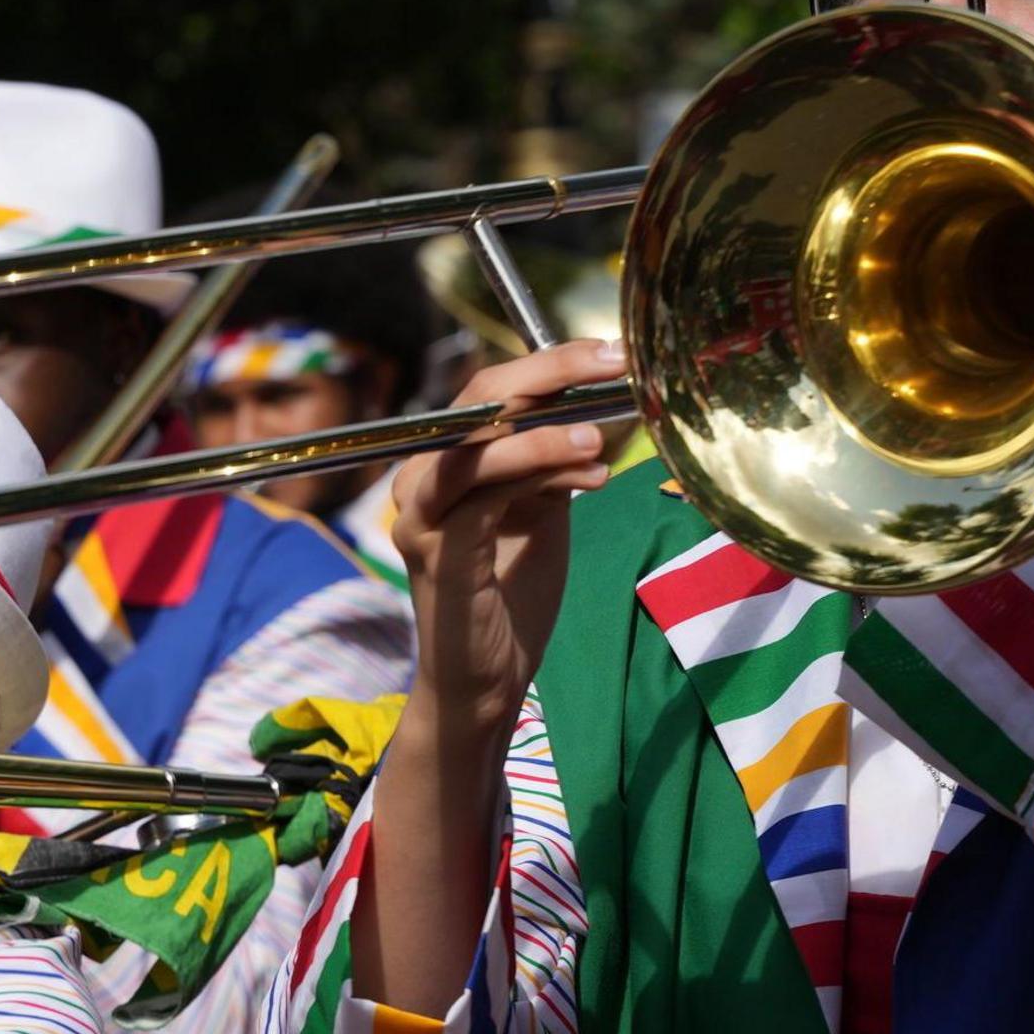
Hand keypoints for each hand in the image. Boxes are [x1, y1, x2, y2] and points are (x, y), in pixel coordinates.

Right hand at [388, 341, 623, 754]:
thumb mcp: (540, 513)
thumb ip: (553, 462)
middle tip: (612, 364)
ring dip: (545, 431)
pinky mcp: (437, 552)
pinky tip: (591, 476)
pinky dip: (538, 474)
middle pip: (477, 400)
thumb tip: (596, 408)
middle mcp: (420, 478)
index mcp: (445, 462)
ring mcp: (422, 515)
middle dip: (549, 375)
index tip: (612, 353)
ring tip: (601, 435)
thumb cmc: (510, 597)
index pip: (490, 390)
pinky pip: (484, 494)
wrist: (485, 680)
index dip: (550, 363)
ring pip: (478, 445)